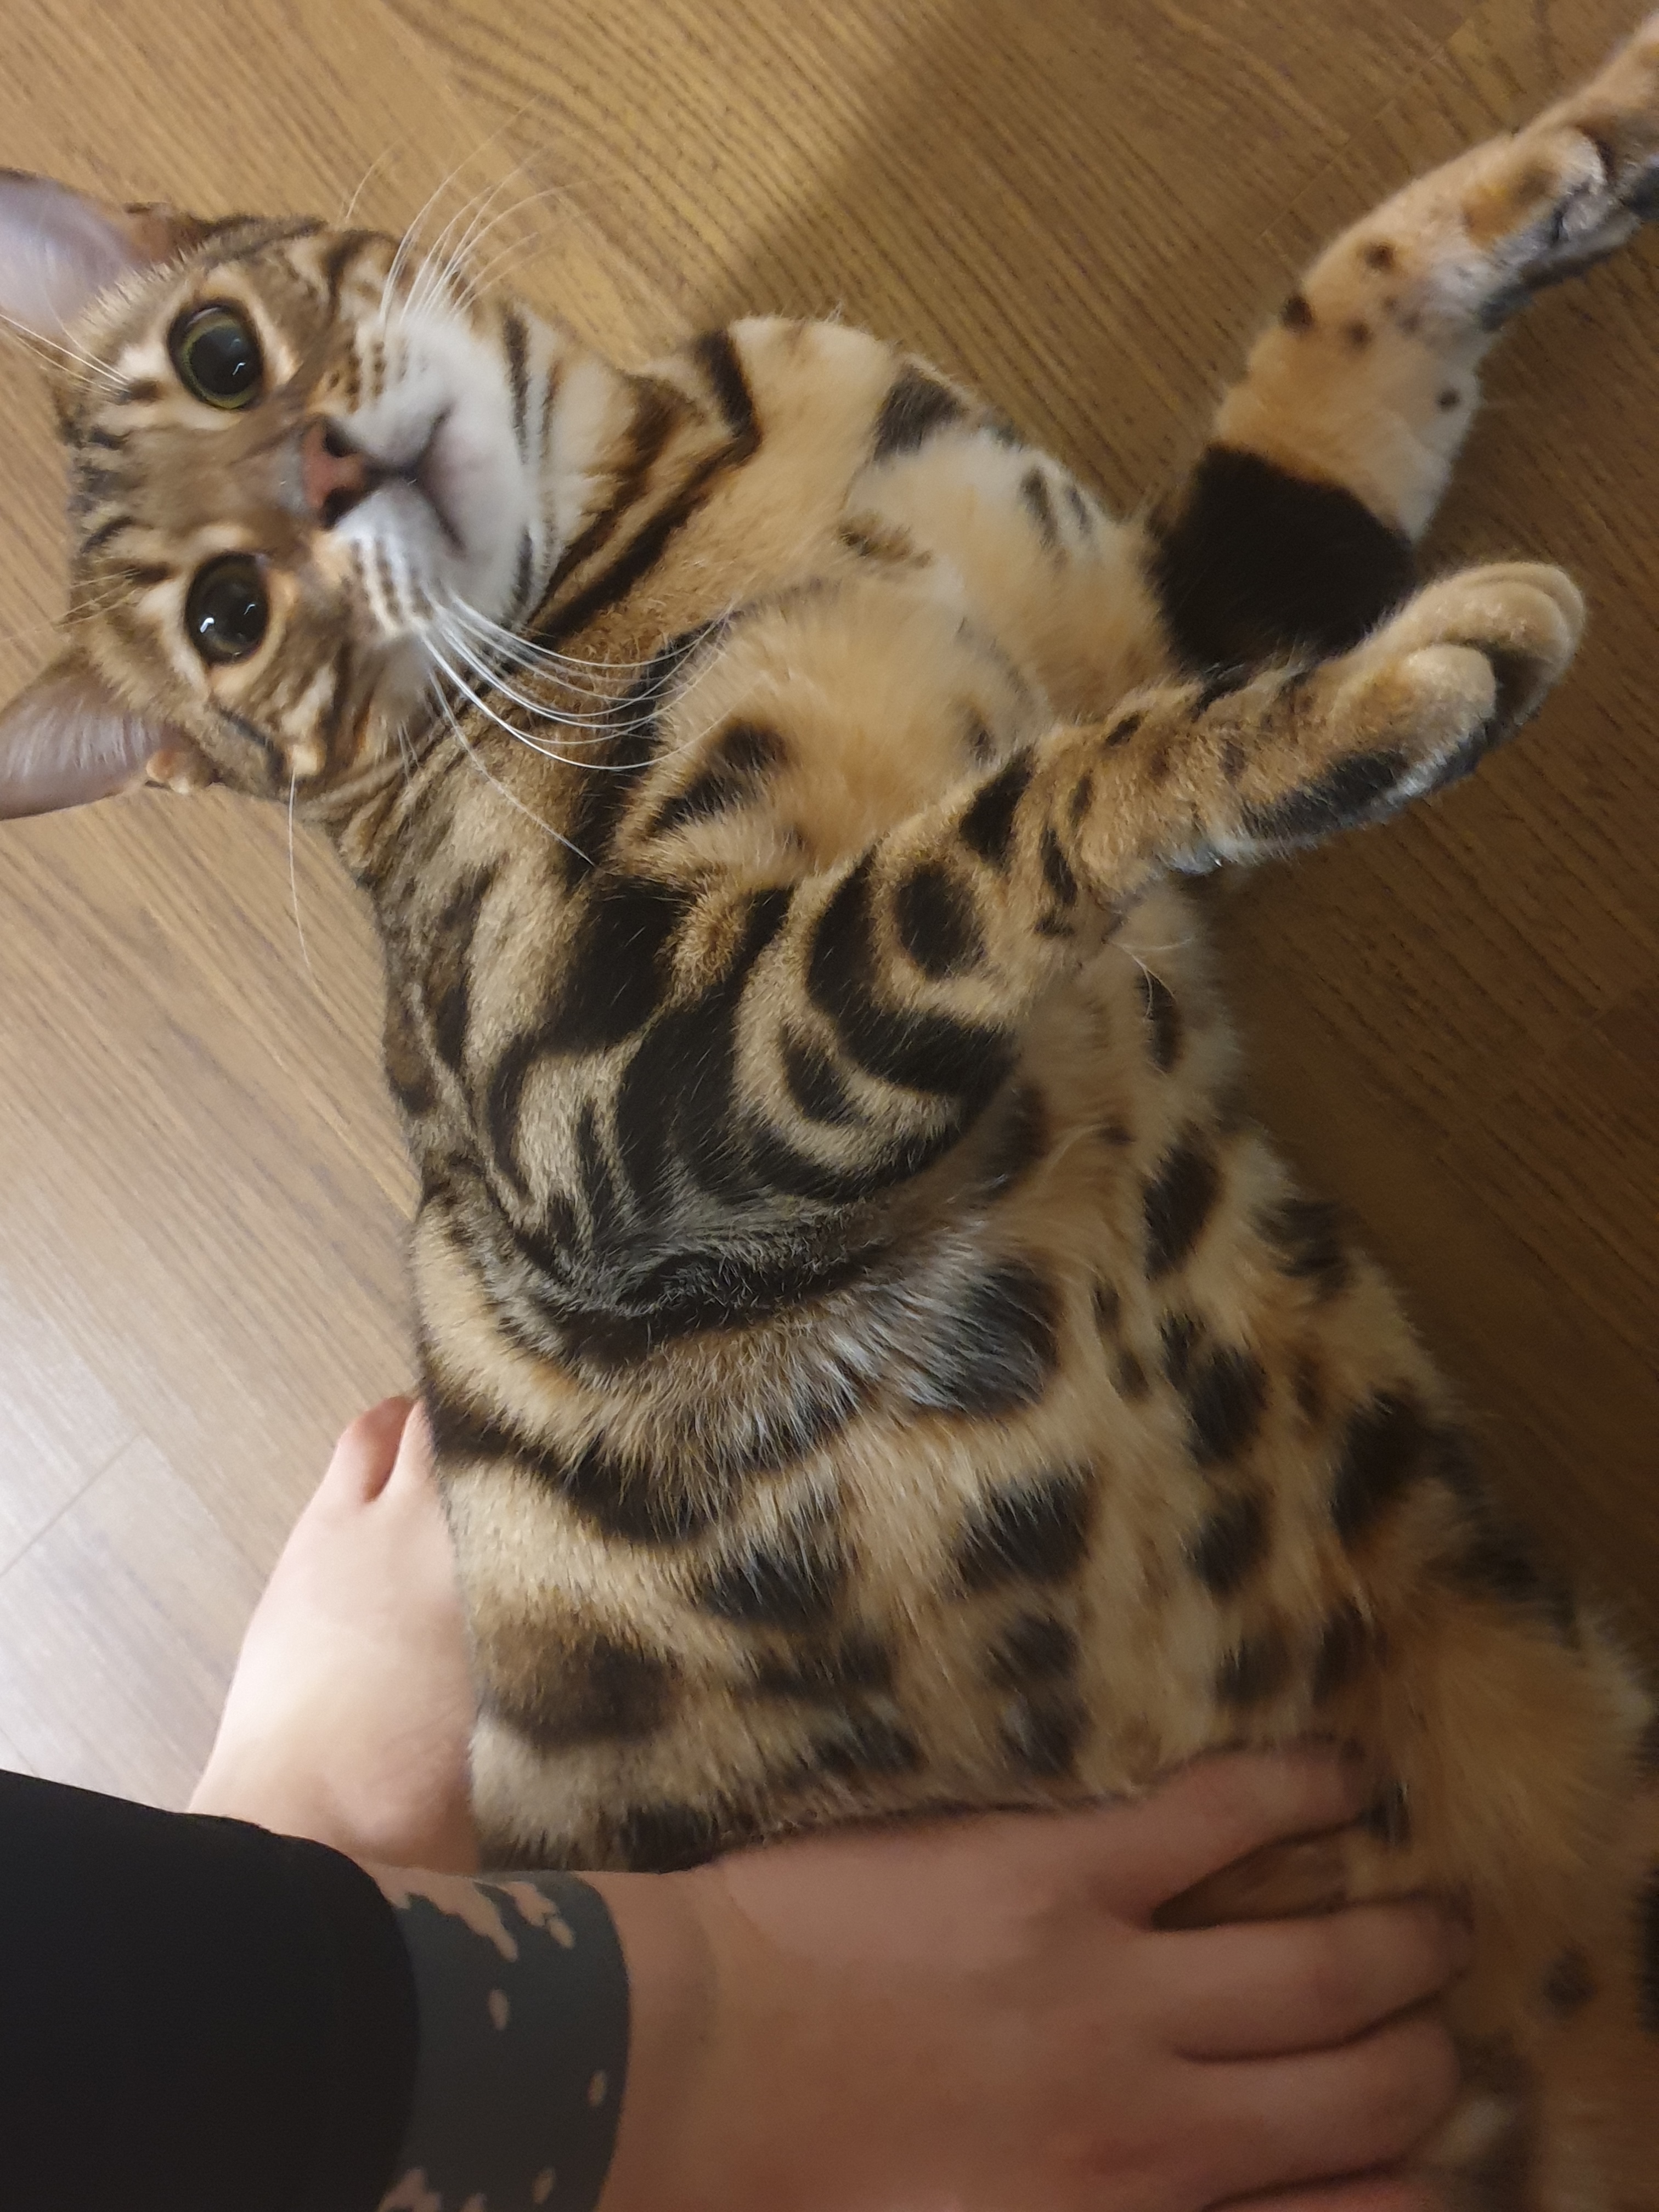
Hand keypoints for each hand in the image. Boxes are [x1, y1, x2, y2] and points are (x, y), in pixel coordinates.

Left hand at [598, 1751, 1462, 2211]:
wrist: (688, 2080)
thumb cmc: (804, 2188)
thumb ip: (1097, 2207)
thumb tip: (1182, 2180)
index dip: (1398, 2185)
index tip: (1425, 2159)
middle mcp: (1154, 2122)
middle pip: (1357, 2092)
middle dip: (1422, 2063)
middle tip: (1440, 2025)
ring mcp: (1115, 1989)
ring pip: (1322, 1966)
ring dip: (1403, 1944)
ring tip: (1439, 1919)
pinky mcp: (1058, 1872)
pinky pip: (1217, 1820)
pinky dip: (1300, 1793)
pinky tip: (1345, 1776)